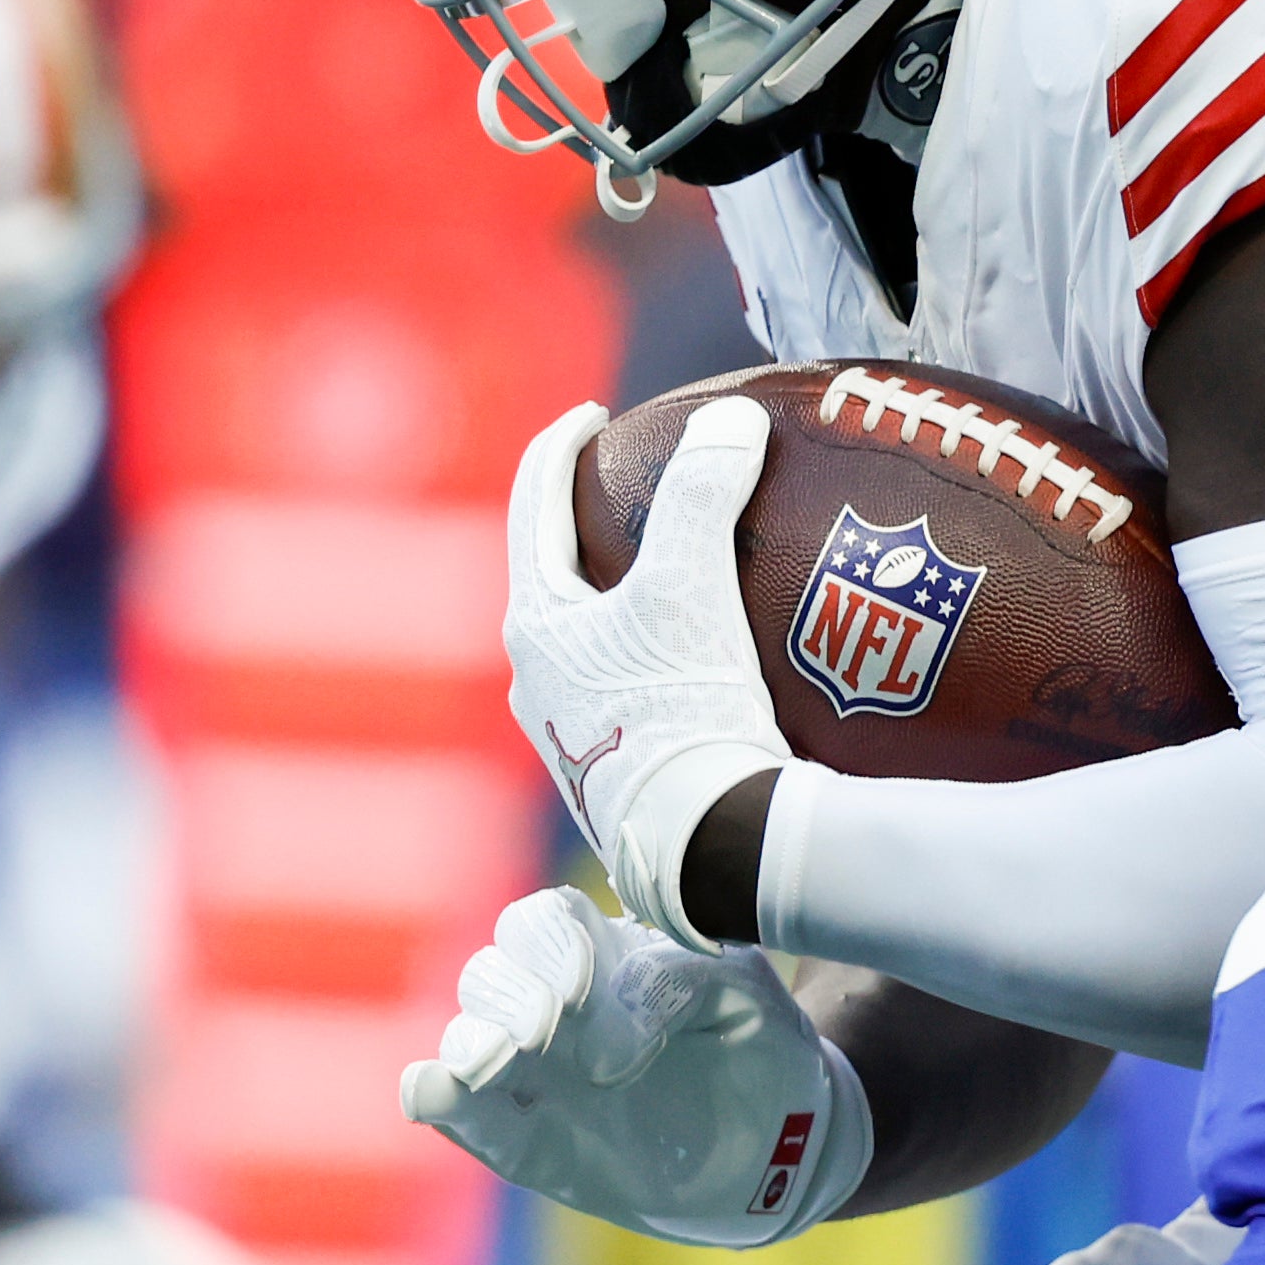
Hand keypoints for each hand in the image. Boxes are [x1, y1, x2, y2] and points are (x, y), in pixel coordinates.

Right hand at [397, 886, 870, 1244]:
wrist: (789, 1141)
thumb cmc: (761, 1047)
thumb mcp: (738, 993)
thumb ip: (673, 982)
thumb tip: (599, 1031)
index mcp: (602, 956)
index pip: (539, 925)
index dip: (548, 946)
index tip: (584, 991)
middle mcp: (555, 1012)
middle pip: (493, 975)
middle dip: (510, 996)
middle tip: (547, 1032)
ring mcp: (537, 1078)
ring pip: (468, 1037)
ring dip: (471, 1043)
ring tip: (496, 1064)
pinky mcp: (531, 1145)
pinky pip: (466, 1117)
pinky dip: (438, 1099)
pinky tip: (428, 1090)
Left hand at [504, 397, 786, 952]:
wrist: (703, 848)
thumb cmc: (684, 711)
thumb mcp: (693, 588)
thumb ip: (704, 494)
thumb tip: (729, 419)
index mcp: (536, 628)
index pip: (535, 509)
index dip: (562, 449)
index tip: (596, 417)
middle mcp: (537, 686)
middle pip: (554, 580)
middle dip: (588, 533)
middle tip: (630, 493)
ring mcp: (572, 740)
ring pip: (590, 646)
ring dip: (621, 605)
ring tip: (674, 579)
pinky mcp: (616, 781)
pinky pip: (630, 696)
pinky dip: (658, 660)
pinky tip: (706, 665)